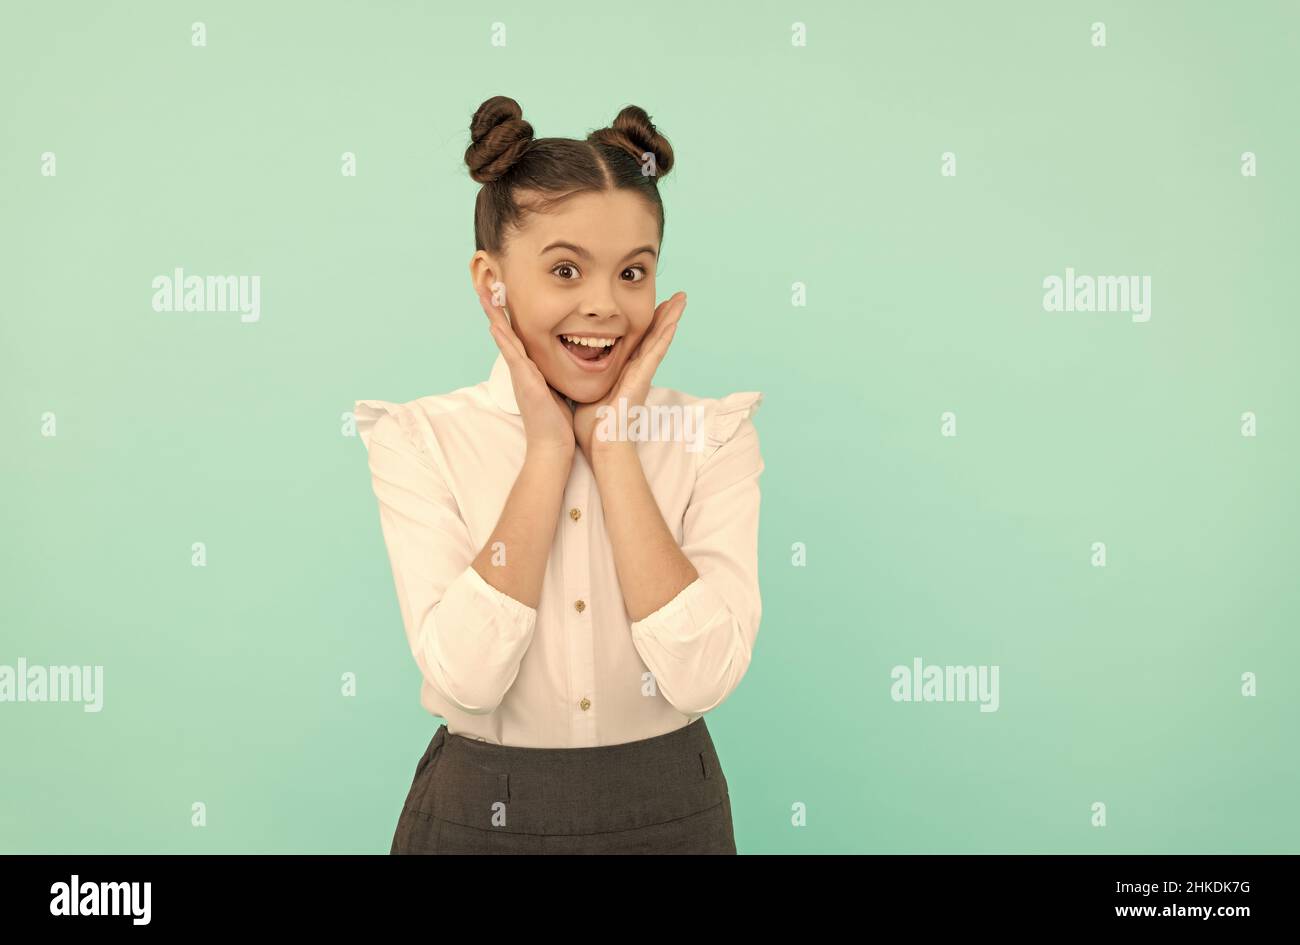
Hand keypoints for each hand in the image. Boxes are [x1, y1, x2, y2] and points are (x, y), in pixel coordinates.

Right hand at [479, 286, 575, 458]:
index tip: (502, 295)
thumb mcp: (556, 390)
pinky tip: (495, 324)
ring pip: (505, 338)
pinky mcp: (524, 382)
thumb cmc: (556, 422)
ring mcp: (520, 374)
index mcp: (529, 369)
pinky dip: (503, 339)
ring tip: (484, 294)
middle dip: (494, 309)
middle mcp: (520, 369)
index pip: (517, 336)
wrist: (552, 446)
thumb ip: (553, 375)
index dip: (508, 316)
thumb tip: (564, 364)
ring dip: (494, 316)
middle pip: (505, 332)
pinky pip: (512, 356)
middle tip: (483, 285)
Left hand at [574, 291, 685, 461]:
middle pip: (654, 335)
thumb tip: (571, 367)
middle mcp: (637, 370)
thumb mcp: (588, 391)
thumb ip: (585, 378)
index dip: (647, 322)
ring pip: (660, 339)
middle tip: (677, 295)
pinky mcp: (642, 379)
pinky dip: (665, 336)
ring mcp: (642, 374)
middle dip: (665, 314)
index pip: (638, 340)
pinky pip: (656, 352)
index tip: (654, 304)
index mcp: (625, 372)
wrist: (602, 445)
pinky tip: (674, 320)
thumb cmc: (593, 426)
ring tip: (682, 299)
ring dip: (671, 318)